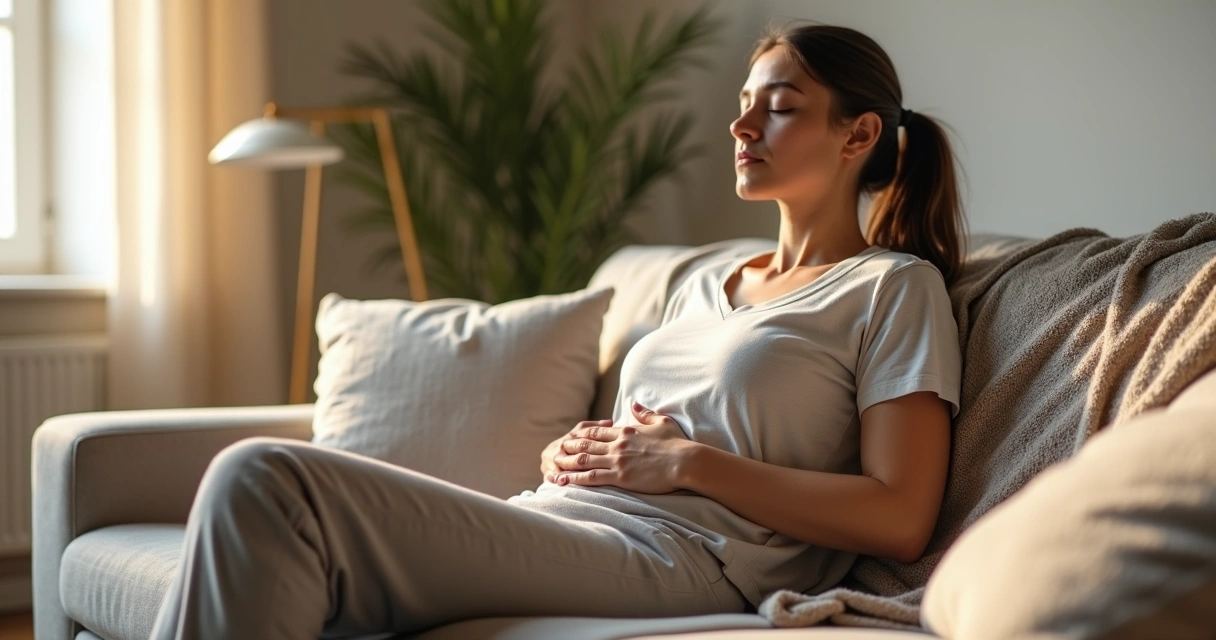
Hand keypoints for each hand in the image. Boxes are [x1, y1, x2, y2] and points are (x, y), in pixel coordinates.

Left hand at [546, 401, 694, 493]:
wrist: (685, 461)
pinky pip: (592, 478)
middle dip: (568, 448)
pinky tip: (565, 480)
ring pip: (584, 461)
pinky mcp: (620, 477)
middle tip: (555, 451)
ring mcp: (617, 461)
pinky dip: (575, 479)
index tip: (570, 437)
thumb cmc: (677, 443)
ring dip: (566, 462)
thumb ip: (645, 413)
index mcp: (626, 431)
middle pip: (585, 445)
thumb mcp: (661, 422)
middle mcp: (617, 445)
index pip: (596, 432)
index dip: (581, 435)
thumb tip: (633, 403)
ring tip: (553, 465)